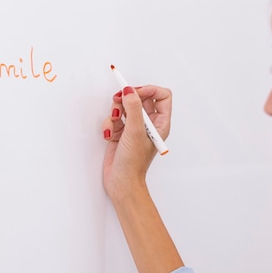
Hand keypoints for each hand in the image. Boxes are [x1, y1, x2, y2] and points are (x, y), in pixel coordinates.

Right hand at [101, 85, 171, 199]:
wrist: (121, 182)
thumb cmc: (133, 164)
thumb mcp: (135, 132)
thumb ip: (133, 108)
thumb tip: (129, 91)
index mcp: (160, 123)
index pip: (162, 96)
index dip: (149, 90)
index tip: (134, 92)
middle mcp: (149, 124)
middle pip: (141, 98)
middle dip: (128, 98)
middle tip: (118, 100)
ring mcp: (135, 128)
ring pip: (125, 106)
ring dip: (116, 110)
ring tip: (114, 120)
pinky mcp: (121, 133)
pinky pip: (115, 118)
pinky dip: (110, 123)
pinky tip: (109, 134)